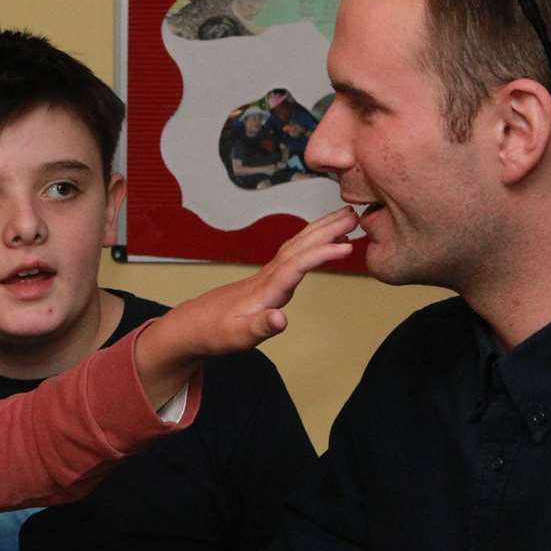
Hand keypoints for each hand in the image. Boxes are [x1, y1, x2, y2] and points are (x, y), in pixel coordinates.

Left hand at [146, 205, 356, 359]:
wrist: (194, 326)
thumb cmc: (216, 333)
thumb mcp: (239, 337)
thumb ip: (261, 326)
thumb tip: (281, 319)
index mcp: (265, 290)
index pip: (296, 266)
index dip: (320, 255)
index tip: (346, 246)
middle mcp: (268, 276)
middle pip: (300, 246)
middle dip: (327, 229)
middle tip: (356, 213)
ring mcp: (268, 274)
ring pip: (298, 244)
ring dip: (322, 229)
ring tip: (347, 216)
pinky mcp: (269, 277)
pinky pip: (295, 251)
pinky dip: (312, 241)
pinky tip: (325, 239)